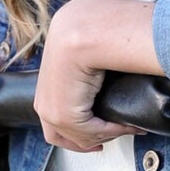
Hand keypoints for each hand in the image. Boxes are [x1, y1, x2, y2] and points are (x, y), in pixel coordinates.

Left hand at [34, 0, 160, 151]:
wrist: (85, 29)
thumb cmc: (91, 32)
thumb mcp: (84, 51)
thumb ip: (87, 67)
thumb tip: (105, 74)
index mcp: (46, 81)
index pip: (55, 115)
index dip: (77, 129)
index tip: (100, 132)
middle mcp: (42, 97)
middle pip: (60, 134)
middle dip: (86, 141)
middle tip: (106, 141)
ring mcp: (49, 108)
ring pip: (78, 136)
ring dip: (105, 135)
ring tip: (127, 127)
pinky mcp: (62, 114)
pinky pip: (90, 132)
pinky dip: (111, 132)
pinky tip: (127, 124)